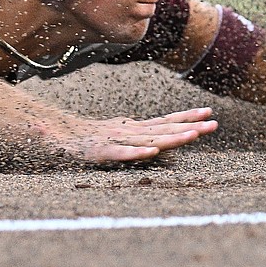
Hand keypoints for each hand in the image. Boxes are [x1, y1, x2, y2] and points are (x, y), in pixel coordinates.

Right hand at [52, 107, 217, 163]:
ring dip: (172, 138)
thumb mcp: (107, 134)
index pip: (164, 122)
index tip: (208, 112)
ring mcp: (115, 141)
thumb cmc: (80, 137)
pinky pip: (120, 153)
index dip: (186, 117)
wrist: (51, 135)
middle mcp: (127, 133)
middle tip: (214, 124)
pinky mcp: (99, 152)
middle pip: (163, 130)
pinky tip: (151, 153)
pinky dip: (135, 153)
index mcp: (130, 128)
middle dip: (190, 127)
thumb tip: (147, 143)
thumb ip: (130, 139)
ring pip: (148, 140)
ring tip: (194, 134)